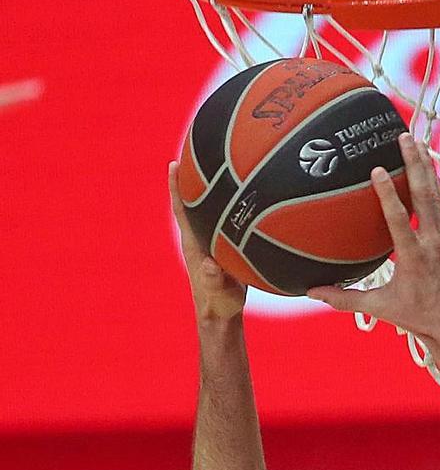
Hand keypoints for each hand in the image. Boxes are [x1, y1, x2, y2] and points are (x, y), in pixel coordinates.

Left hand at [168, 161, 246, 321]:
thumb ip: (215, 280)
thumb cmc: (221, 305)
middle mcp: (196, 240)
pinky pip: (216, 220)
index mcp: (193, 246)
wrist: (220, 316)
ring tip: (215, 167)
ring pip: (202, 211)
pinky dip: (221, 205)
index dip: (176, 188)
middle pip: (189, 204)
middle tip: (194, 153)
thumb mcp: (221, 294)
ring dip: (205, 191)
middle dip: (190, 180)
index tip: (173, 164)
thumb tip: (211, 265)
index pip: (181, 211)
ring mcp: (206, 244)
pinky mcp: (218, 248)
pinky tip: (236, 196)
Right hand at [307, 134, 439, 354]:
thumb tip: (310, 291)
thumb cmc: (419, 319)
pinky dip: (435, 187)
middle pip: (425, 196)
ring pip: (437, 197)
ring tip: (417, 142)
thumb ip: (345, 299)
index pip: (400, 220)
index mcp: (415, 258)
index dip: (388, 194)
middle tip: (405, 137)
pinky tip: (427, 170)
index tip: (379, 169)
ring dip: (427, 168)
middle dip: (416, 164)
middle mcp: (435, 243)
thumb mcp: (382, 308)